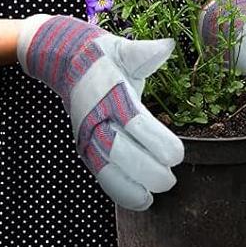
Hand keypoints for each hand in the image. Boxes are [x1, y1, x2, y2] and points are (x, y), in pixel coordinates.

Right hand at [16, 14, 183, 209]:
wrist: (68, 61)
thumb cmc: (105, 56)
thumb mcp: (124, 49)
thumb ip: (143, 53)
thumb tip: (167, 46)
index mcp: (111, 93)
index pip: (134, 122)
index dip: (155, 141)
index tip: (177, 155)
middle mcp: (96, 117)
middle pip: (118, 151)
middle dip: (145, 169)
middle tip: (170, 180)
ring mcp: (87, 134)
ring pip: (104, 168)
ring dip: (127, 187)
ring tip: (151, 200)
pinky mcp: (84, 147)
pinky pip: (99, 173)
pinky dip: (116, 189)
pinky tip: (137, 200)